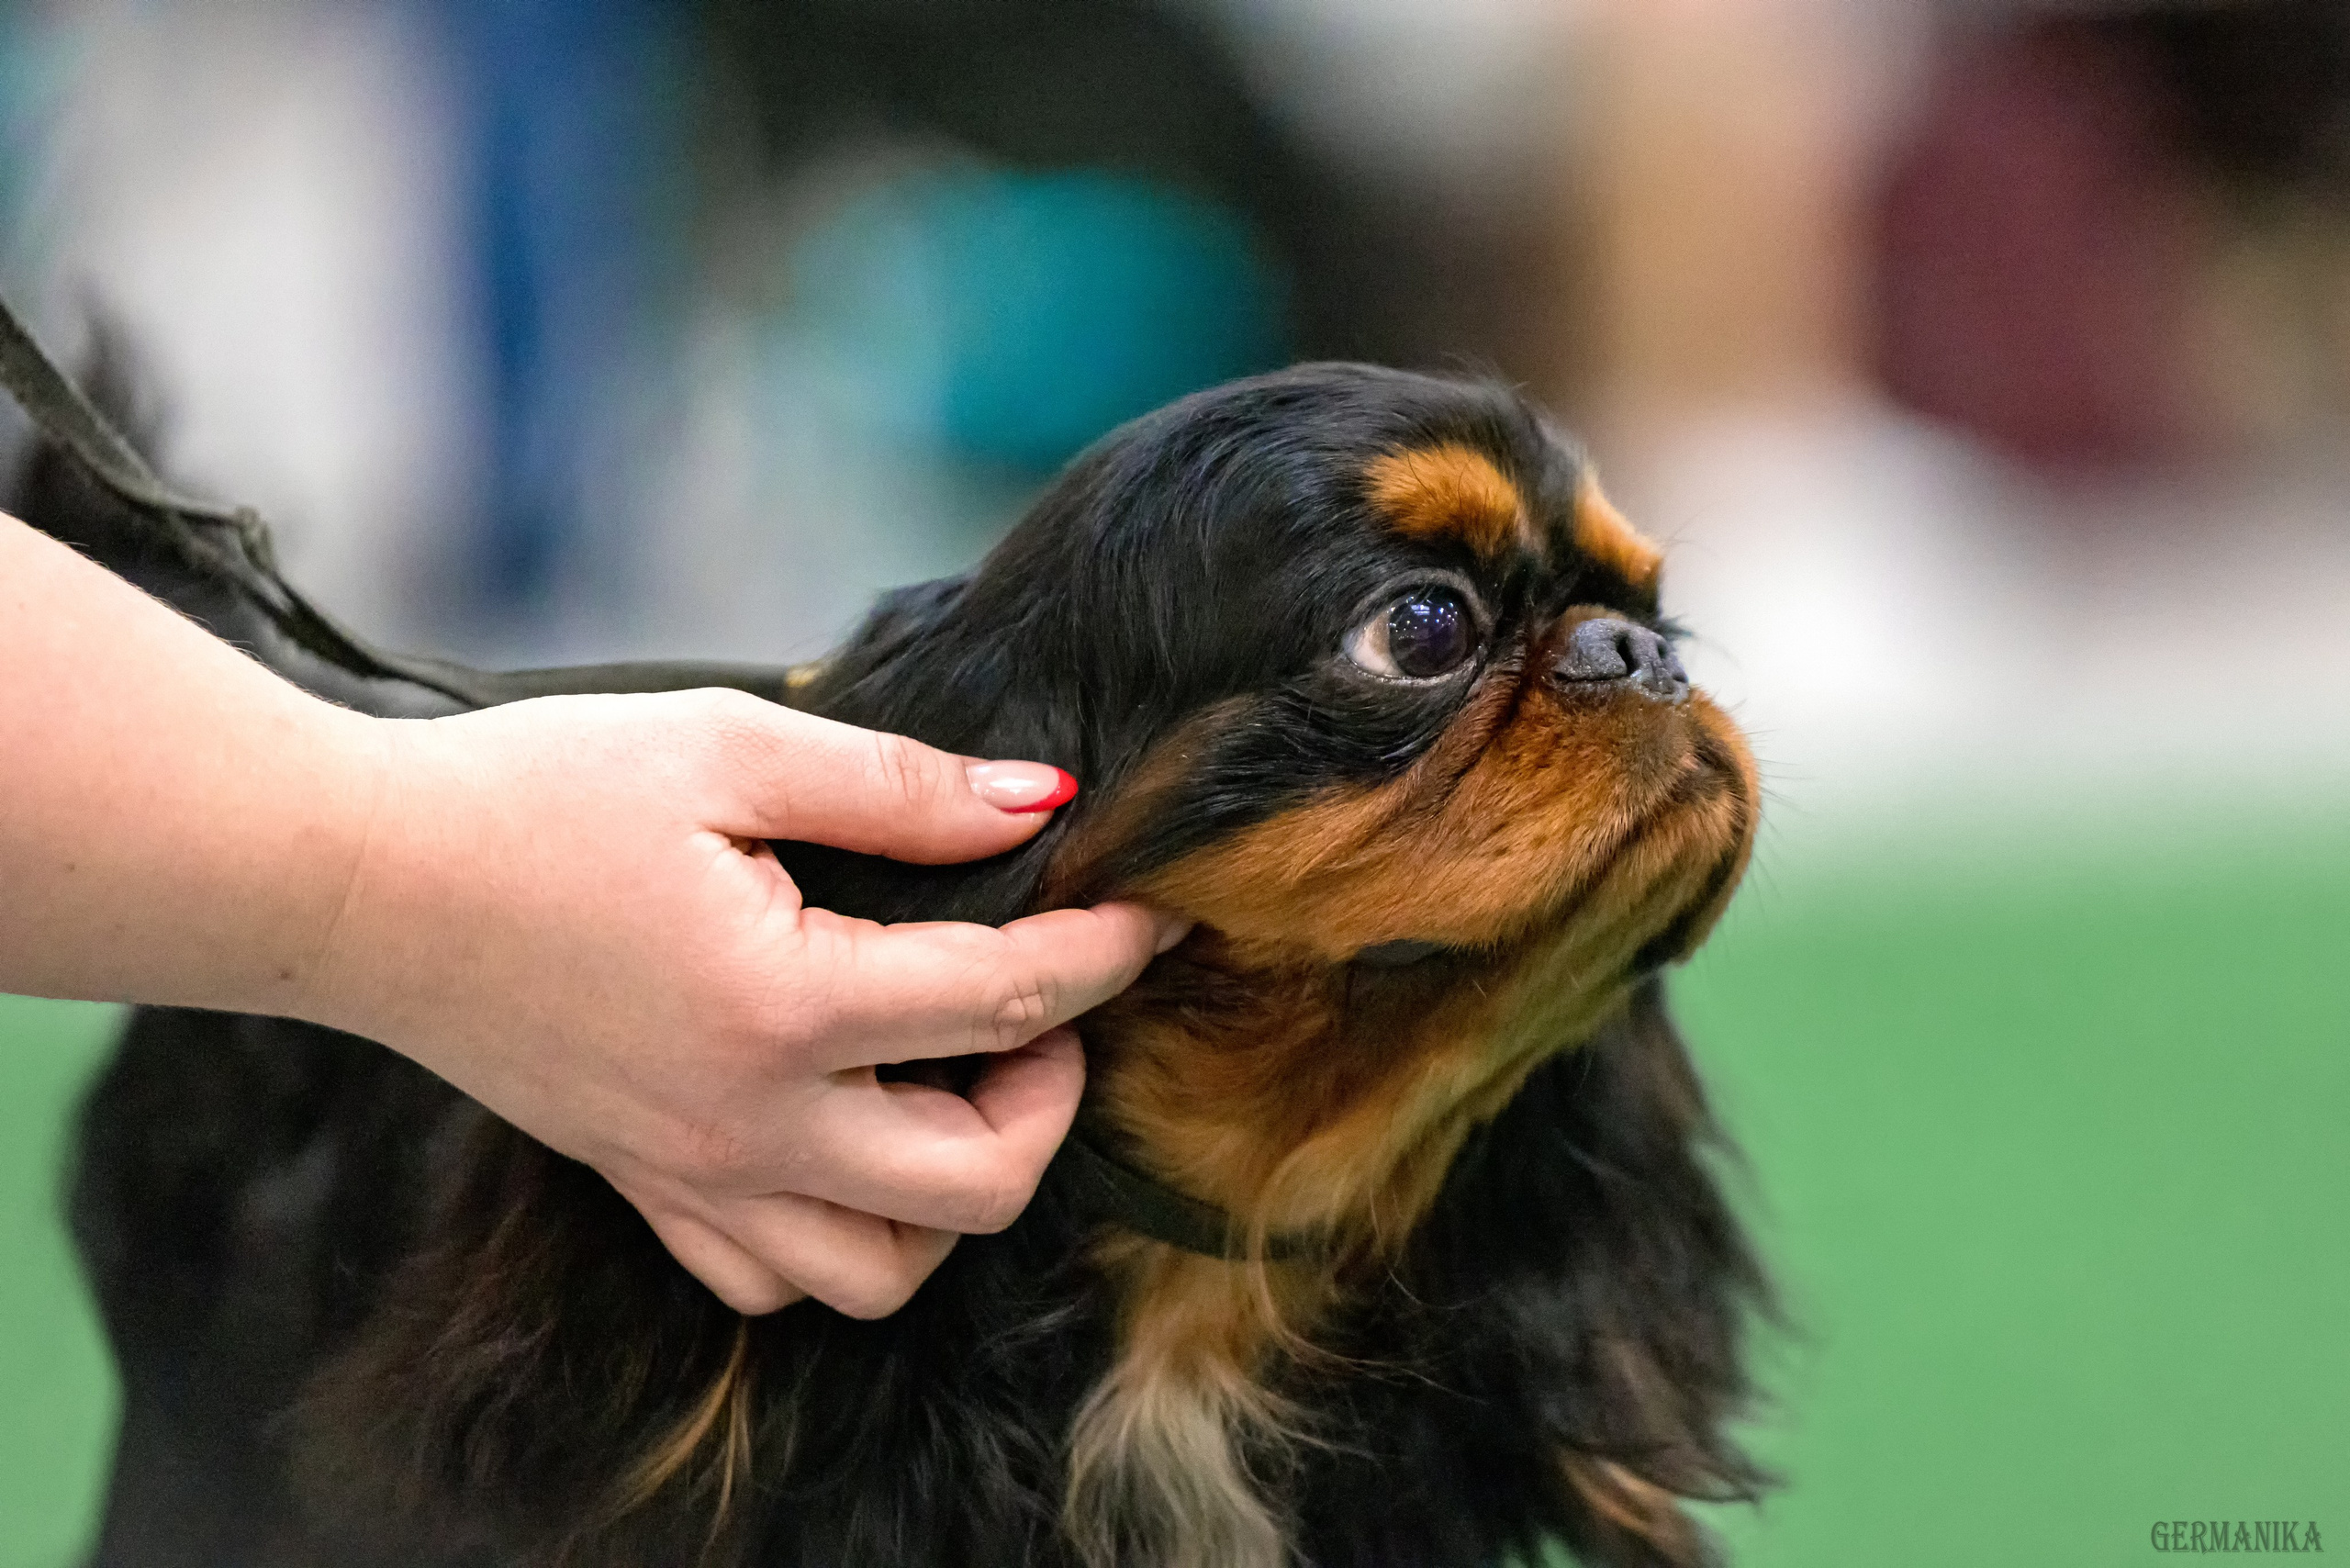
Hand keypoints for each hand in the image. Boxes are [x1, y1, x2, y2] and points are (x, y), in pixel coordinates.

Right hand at [302, 690, 1180, 1316]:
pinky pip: (775, 1276)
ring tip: (954, 1081)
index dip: (1107, 954)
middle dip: (1053, 1097)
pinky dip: (844, 1232)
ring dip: (956, 1191)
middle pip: (978, 1187)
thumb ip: (898, 785)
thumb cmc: (533, 795)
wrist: (356, 883)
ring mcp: (694, 1175)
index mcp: (783, 1005)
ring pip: (883, 1270)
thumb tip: (1039, 801)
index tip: (1152, 912)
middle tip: (1042, 1007)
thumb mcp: (728, 749)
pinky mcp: (646, 1187)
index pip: (1008, 1001)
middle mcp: (749, 1123)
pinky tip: (848, 1129)